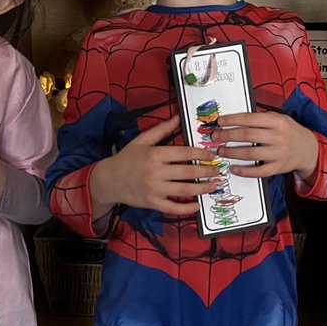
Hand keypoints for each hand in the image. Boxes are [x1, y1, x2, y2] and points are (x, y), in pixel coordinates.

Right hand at [90, 115, 218, 215]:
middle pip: (188, 171)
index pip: (184, 153)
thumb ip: (162, 129)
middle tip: (218, 171)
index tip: (212, 155)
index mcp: (155, 154)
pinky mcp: (152, 203)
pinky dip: (187, 208)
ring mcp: (155, 189)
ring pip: (184, 190)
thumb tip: (178, 116)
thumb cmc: (126, 158)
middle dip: (206, 171)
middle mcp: (156, 172)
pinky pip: (173, 208)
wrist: (108, 180)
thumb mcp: (142, 140)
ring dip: (202, 188)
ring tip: (214, 185)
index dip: (201, 154)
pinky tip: (198, 205)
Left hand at [215, 111, 318, 180]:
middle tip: (215, 137)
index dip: (233, 120)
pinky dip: (245, 171)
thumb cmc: (289, 132)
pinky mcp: (278, 167)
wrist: (308, 149)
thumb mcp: (280, 118)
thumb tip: (235, 118)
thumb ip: (261, 117)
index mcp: (277, 121)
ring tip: (221, 151)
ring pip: (251, 154)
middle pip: (248, 135)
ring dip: (232, 152)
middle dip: (228, 136)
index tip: (220, 122)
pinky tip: (234, 168)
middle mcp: (278, 137)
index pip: (250, 119)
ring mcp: (278, 153)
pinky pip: (259, 171)